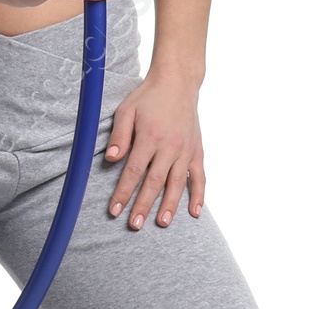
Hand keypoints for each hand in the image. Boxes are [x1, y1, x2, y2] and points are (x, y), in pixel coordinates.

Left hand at [104, 71, 204, 229]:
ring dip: (170, 205)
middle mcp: (170, 146)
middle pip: (154, 182)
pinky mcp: (197, 151)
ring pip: (177, 183)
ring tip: (161, 223)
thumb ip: (119, 135)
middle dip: (143, 205)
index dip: (123, 192)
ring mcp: (186, 150)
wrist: (177, 83)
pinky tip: (194, 212)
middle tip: (134, 225)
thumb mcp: (127, 110)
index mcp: (150, 137)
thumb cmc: (148, 97)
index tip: (114, 210)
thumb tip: (110, 159)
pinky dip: (198, 195)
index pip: (134, 171)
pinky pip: (199, 177)